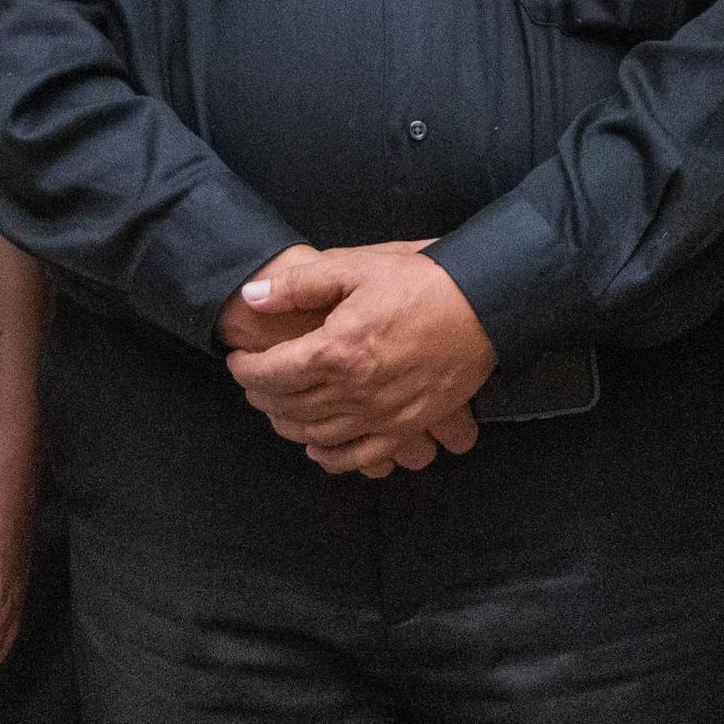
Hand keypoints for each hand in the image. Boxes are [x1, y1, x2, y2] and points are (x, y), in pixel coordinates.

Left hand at [225, 244, 494, 473]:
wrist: (485, 302)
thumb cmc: (421, 278)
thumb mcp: (356, 266)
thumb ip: (299, 284)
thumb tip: (253, 297)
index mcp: (337, 350)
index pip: (272, 373)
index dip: (246, 369)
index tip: (238, 359)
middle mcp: (355, 390)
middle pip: (289, 406)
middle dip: (261, 396)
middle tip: (253, 381)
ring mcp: (383, 414)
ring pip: (317, 434)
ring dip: (287, 424)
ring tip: (277, 406)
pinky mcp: (407, 426)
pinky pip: (360, 457)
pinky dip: (331, 457)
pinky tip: (317, 447)